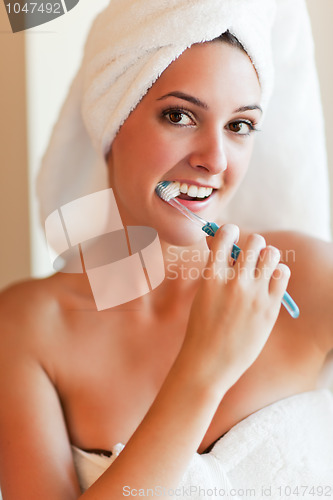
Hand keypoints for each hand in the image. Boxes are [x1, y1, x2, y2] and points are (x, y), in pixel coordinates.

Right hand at [180, 224, 290, 390]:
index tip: (230, 237)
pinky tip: (270, 283)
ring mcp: (254, 294)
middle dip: (252, 245)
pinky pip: (282, 273)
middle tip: (249, 258)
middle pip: (255, 242)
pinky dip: (278, 273)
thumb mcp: (203, 292)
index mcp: (212, 276)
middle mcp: (234, 281)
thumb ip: (214, 266)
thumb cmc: (202, 327)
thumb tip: (217, 239)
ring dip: (267, 257)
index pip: (226, 235)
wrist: (209, 362)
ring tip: (261, 269)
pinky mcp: (270, 307)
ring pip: (272, 254)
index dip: (229, 232)